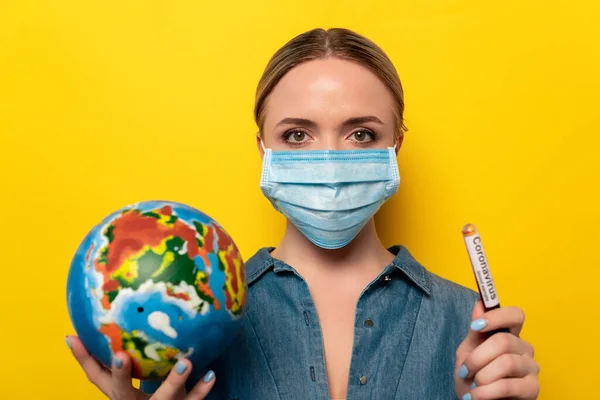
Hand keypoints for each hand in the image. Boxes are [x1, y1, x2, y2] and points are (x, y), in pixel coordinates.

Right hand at [67, 335, 215, 398]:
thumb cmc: (146, 395)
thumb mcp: (125, 379)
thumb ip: (107, 357)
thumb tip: (73, 332)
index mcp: (119, 394)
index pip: (97, 378)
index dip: (85, 360)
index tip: (76, 338)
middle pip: (123, 393)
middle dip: (121, 375)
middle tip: (122, 355)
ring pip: (164, 398)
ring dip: (174, 381)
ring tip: (185, 362)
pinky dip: (201, 389)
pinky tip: (211, 373)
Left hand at [454, 301, 539, 399]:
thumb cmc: (472, 378)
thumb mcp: (467, 352)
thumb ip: (475, 331)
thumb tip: (480, 303)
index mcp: (509, 335)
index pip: (515, 315)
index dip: (497, 316)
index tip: (476, 326)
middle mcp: (524, 349)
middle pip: (504, 341)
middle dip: (478, 358)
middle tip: (465, 371)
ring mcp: (531, 368)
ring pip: (506, 363)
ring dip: (481, 376)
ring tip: (472, 386)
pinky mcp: (533, 389)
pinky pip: (508, 385)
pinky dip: (485, 392)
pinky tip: (475, 396)